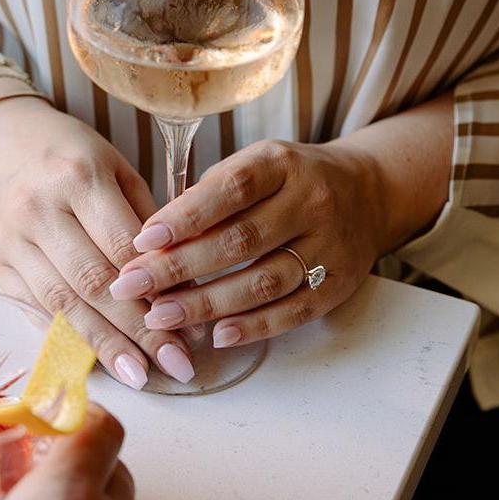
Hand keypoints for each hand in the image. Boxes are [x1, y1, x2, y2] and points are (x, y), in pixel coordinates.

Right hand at [0, 80, 194, 387]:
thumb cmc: (69, 152)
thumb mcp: (116, 168)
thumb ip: (147, 224)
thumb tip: (182, 289)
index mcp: (79, 177)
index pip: (124, 247)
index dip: (159, 291)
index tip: (191, 326)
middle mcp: (40, 209)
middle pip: (94, 282)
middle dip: (139, 330)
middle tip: (177, 365)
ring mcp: (12, 240)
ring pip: (63, 303)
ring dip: (105, 344)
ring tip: (140, 375)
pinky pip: (36, 307)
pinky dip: (70, 335)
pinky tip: (99, 358)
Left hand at [109, 139, 387, 347]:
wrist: (367, 192)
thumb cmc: (286, 181)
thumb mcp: (252, 165)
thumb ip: (207, 196)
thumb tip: (151, 239)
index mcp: (281, 165)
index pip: (229, 190)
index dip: (183, 217)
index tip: (141, 241)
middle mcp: (311, 203)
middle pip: (240, 241)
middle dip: (178, 268)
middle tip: (131, 287)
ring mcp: (329, 246)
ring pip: (263, 281)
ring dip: (206, 304)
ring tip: (159, 317)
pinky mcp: (338, 285)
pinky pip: (293, 312)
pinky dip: (252, 326)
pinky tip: (215, 335)